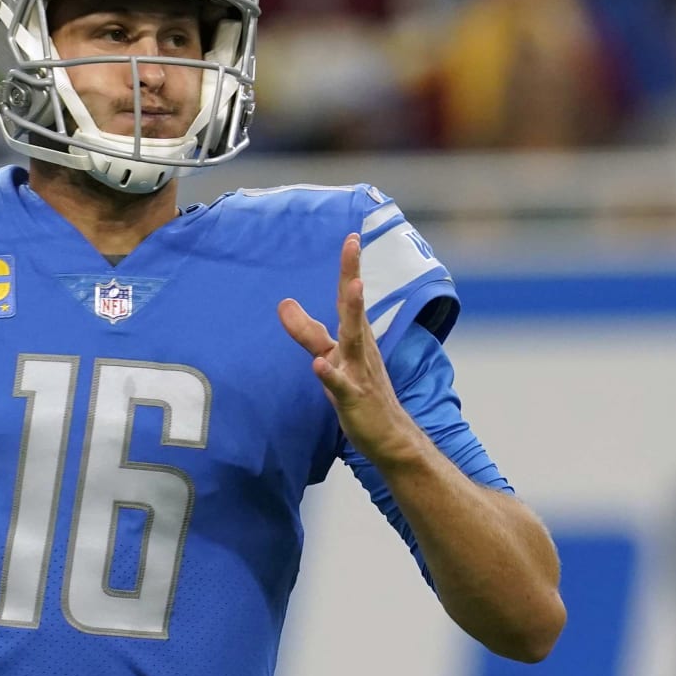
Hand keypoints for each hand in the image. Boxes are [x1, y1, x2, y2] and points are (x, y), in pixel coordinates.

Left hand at [278, 233, 420, 468]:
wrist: (391, 438)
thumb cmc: (360, 393)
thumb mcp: (330, 357)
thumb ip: (307, 331)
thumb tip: (284, 303)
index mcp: (355, 337)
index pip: (350, 297)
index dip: (350, 268)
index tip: (351, 238)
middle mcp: (359, 349)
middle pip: (354, 308)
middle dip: (352, 275)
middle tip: (352, 245)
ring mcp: (359, 372)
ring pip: (353, 340)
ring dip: (352, 313)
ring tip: (352, 288)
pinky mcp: (354, 399)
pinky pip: (341, 386)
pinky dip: (329, 375)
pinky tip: (317, 365)